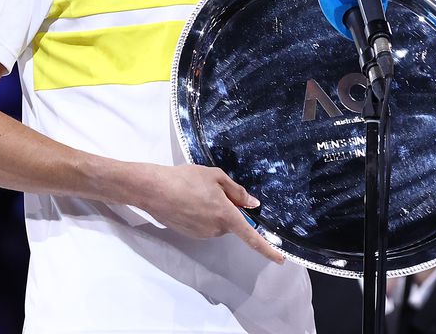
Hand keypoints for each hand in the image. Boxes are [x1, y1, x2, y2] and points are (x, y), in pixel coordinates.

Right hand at [132, 164, 283, 263]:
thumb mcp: (215, 176)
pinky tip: (188, 201)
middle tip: (213, 189)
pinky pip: (205, 225)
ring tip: (195, 193)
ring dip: (213, 211)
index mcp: (226, 215)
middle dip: (228, 209)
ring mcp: (202, 234)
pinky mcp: (191, 234)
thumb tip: (252, 204)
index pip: (252, 237)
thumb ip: (237, 191)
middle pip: (231, 222)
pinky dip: (202, 215)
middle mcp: (216, 229)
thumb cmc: (186, 179)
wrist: (155, 190)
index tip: (281, 258)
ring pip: (217, 223)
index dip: (268, 249)